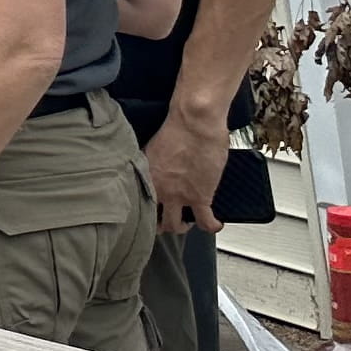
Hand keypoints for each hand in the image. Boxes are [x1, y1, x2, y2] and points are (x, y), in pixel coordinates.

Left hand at [142, 113, 226, 237]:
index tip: (146, 212)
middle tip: (165, 221)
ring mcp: (178, 196)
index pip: (136, 203)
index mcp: (144, 176)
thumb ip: (149, 164)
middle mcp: (157, 190)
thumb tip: (154, 170)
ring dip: (181, 227)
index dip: (141, 211)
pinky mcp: (200, 197)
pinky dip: (211, 226)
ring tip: (187, 222)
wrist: (195, 124)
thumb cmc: (175, 128)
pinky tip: (215, 225)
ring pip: (175, 225)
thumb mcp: (151, 148)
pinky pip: (205, 221)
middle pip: (152, 219)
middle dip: (159, 224)